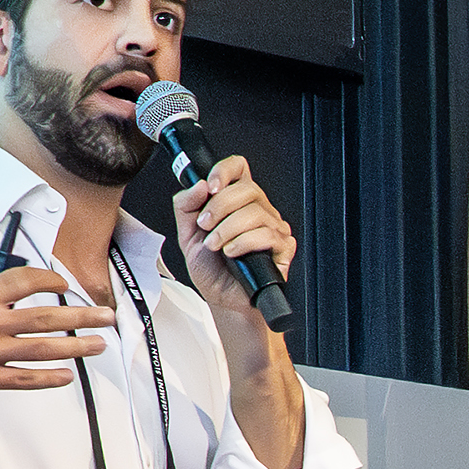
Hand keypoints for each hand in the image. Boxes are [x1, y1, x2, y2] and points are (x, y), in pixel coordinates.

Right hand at [0, 262, 111, 394]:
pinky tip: (68, 375)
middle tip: (106, 316)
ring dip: (76, 347)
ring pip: (42, 350)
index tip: (63, 282)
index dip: (50, 279)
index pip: (26, 282)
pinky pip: (23, 380)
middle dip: (82, 316)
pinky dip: (48, 379)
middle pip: (46, 318)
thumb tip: (2, 274)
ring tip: (99, 344)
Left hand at [172, 152, 296, 319]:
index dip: (224, 171)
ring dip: (227, 229)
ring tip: (216, 245)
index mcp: (236, 201)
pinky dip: (243, 243)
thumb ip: (186, 206)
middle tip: (206, 225)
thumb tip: (199, 185)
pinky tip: (232, 253)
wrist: (223, 300)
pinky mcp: (282, 247)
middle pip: (247, 188)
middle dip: (219, 206)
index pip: (238, 168)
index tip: (210, 188)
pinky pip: (267, 235)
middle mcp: (258, 209)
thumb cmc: (212, 269)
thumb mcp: (187, 234)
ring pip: (255, 212)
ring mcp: (273, 227)